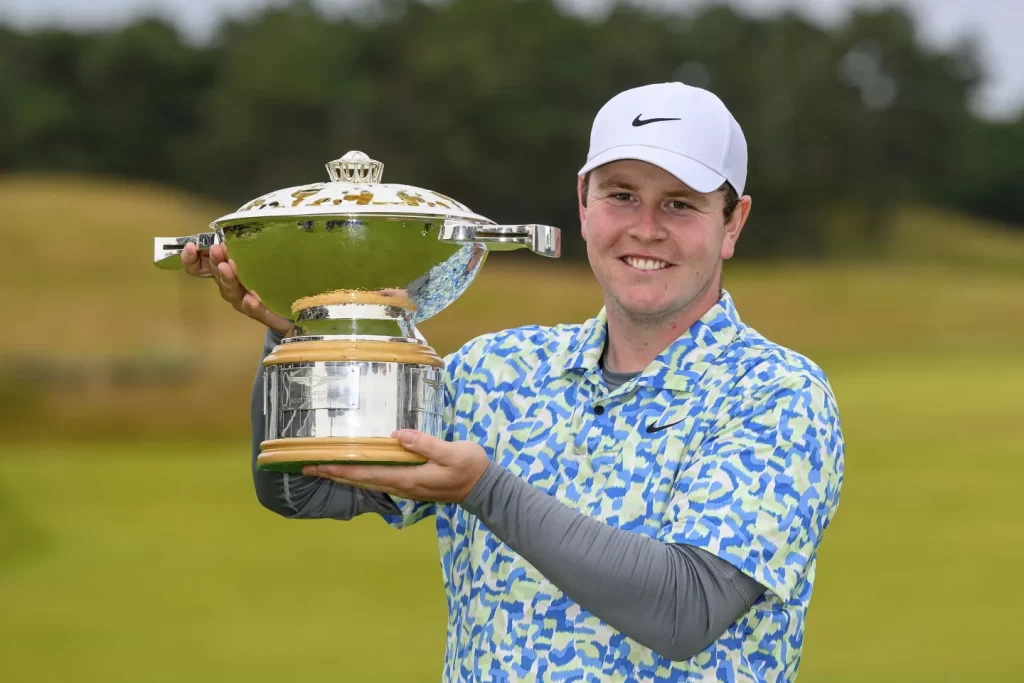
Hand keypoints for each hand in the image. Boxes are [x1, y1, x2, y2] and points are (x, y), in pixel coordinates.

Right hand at [181, 241, 293, 335]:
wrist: (294, 305)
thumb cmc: (272, 277)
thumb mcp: (258, 255)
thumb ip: (244, 245)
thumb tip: (233, 229)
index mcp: (226, 271)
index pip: (200, 268)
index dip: (191, 259)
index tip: (191, 246)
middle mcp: (231, 286)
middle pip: (217, 275)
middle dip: (215, 261)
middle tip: (216, 250)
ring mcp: (243, 301)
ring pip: (231, 292)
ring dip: (228, 279)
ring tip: (227, 267)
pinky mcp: (261, 313)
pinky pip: (253, 310)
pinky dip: (250, 305)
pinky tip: (250, 299)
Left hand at [302, 430, 491, 502]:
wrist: (485, 489)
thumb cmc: (469, 468)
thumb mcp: (452, 452)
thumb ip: (425, 444)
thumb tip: (397, 435)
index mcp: (408, 478)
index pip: (366, 474)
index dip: (340, 469)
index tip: (317, 464)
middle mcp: (402, 486)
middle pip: (361, 481)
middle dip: (334, 474)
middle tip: (308, 467)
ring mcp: (406, 488)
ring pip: (368, 483)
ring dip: (345, 477)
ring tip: (325, 469)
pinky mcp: (411, 485)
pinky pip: (378, 482)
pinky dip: (361, 477)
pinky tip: (357, 471)